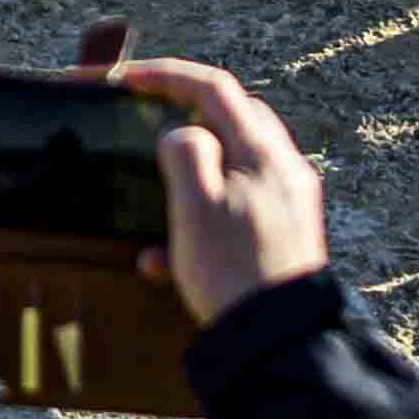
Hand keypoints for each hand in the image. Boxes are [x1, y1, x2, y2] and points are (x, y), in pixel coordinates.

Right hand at [105, 58, 327, 324]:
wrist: (277, 343)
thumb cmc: (234, 272)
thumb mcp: (195, 205)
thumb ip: (184, 153)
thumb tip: (181, 136)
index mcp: (264, 153)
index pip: (216, 89)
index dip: (169, 75)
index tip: (130, 80)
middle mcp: (284, 172)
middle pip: (232, 122)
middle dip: (187, 123)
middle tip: (148, 129)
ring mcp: (288, 206)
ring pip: (232, 170)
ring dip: (189, 184)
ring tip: (154, 215)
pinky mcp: (284, 240)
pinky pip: (237, 213)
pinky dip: (201, 223)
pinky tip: (166, 261)